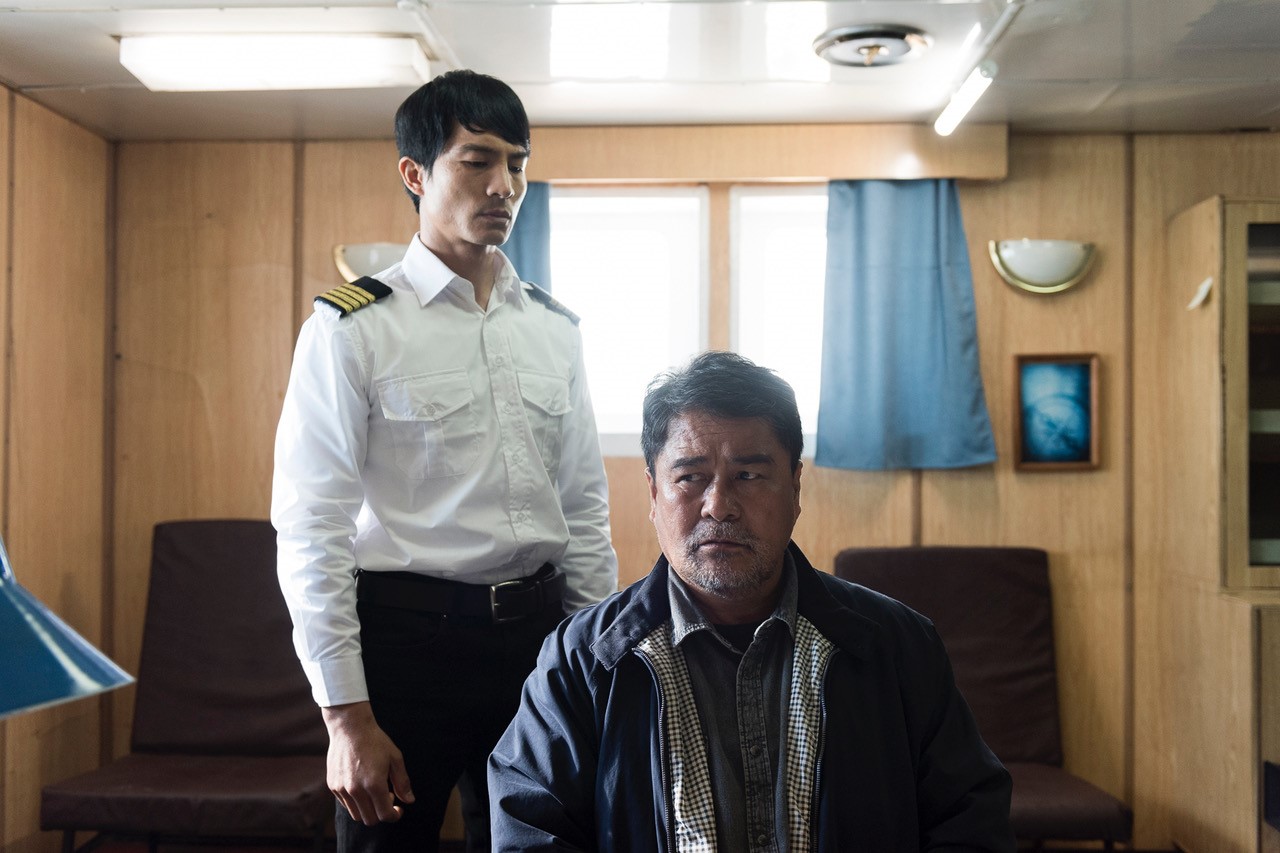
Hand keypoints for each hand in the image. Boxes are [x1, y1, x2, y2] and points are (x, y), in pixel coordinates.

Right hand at [321, 701, 414, 824]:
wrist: (350, 728)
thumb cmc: (375, 741)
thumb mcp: (395, 758)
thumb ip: (402, 782)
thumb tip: (409, 800)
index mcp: (374, 784)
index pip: (384, 815)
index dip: (394, 815)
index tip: (398, 809)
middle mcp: (356, 790)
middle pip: (370, 820)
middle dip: (382, 814)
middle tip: (388, 797)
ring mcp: (342, 789)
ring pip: (356, 815)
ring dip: (368, 810)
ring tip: (374, 792)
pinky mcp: (333, 785)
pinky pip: (345, 804)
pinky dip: (356, 802)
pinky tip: (362, 786)